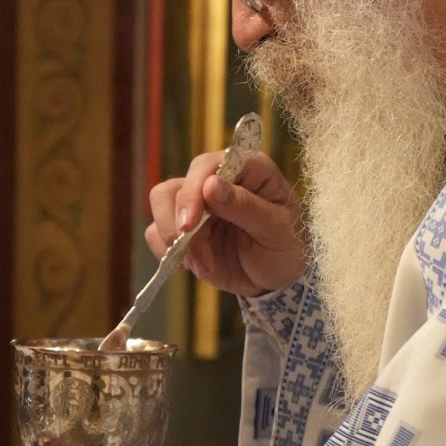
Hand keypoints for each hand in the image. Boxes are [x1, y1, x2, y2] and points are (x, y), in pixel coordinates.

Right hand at [146, 150, 307, 296]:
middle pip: (175, 186)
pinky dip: (169, 252)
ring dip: (172, 237)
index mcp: (247, 168)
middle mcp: (217, 180)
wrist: (280, 280)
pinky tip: (198, 265)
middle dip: (176, 220)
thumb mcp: (277, 228)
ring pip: (160, 204)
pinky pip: (157, 233)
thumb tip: (210, 185)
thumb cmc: (288, 246)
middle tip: (189, 249)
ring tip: (201, 263)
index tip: (190, 223)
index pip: (207, 165)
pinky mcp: (184, 229)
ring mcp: (198, 204)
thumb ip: (245, 206)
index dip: (193, 191)